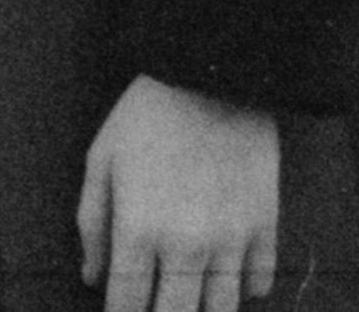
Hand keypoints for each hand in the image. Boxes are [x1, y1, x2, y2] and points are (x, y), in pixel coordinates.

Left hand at [75, 74, 281, 311]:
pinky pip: (260, 282)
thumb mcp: (101, 160)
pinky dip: (246, 289)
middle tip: (157, 304)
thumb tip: (92, 277)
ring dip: (203, 308)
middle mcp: (186, 246)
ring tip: (191, 296)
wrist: (212, 70)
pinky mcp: (265, 223)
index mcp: (138, 231)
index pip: (127, 308)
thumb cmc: (147, 113)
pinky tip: (229, 276)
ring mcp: (231, 239)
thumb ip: (92, 224)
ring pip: (221, 310)